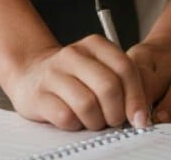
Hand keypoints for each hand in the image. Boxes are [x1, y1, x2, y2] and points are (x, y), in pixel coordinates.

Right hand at [0, 35, 150, 130]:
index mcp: (95, 45)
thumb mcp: (98, 67)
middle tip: (115, 121)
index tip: (140, 117)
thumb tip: (140, 114)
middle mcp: (74, 55)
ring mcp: (53, 74)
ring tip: (95, 122)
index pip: (125, 68)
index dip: (136, 96)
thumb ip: (121, 83)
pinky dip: (75, 125)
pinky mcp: (38, 96)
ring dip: (96, 121)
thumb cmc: (72, 75)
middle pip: (108, 87)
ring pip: (88, 104)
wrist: (30, 72)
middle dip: (117, 112)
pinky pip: (65, 117)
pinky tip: (75, 121)